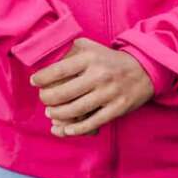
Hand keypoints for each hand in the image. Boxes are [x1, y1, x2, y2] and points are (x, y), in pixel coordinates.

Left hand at [29, 36, 153, 136]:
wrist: (143, 69)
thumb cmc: (108, 59)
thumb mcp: (89, 48)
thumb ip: (69, 54)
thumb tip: (47, 67)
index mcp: (89, 58)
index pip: (58, 70)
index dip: (42, 78)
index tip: (34, 82)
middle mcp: (98, 75)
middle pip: (64, 93)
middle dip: (48, 99)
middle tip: (44, 100)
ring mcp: (109, 93)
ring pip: (76, 110)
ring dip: (58, 115)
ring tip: (51, 113)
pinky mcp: (117, 108)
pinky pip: (93, 122)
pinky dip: (77, 129)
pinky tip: (66, 129)